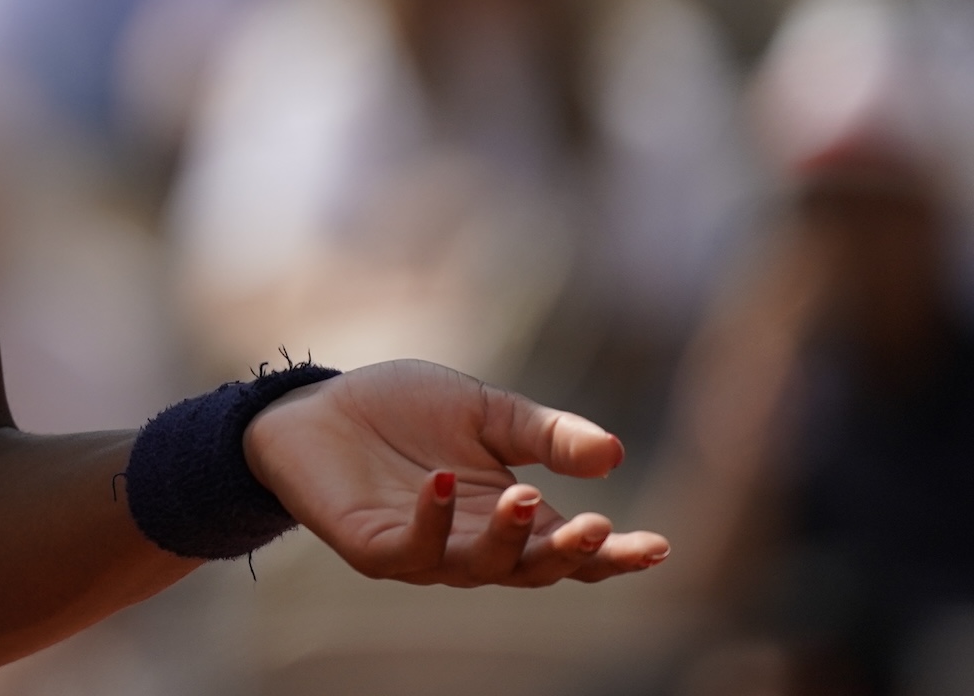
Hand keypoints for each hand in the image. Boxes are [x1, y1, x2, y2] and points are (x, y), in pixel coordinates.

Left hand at [241, 360, 670, 585]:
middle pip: (534, 568)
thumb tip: (615, 453)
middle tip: (598, 526)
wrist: (316, 407)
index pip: (571, 548)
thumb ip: (545, 435)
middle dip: (568, 553)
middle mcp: (475, 544)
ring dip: (507, 537)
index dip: (615, 555)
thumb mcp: (485, 411)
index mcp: (510, 516)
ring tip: (524, 495)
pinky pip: (412, 547)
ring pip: (480, 565)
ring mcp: (426, 552)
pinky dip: (432, 521)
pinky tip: (443, 482)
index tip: (660, 545)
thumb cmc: (403, 411)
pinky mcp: (375, 548)